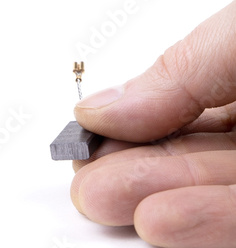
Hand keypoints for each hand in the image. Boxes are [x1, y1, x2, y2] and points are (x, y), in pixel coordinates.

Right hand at [71, 2, 235, 247]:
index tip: (86, 138)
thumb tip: (96, 108)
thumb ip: (176, 72)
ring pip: (212, 193)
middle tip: (90, 185)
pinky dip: (206, 224)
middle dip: (132, 171)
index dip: (125, 127)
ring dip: (156, 200)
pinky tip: (159, 220)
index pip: (171, 109)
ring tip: (109, 202)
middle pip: (184, 155)